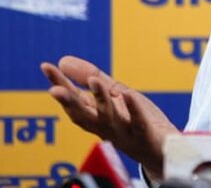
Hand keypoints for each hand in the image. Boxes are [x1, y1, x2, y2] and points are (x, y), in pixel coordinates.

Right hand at [41, 56, 178, 179]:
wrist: (164, 149)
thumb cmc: (136, 121)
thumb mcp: (114, 95)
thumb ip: (92, 78)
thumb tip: (63, 60)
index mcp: (97, 116)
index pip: (74, 99)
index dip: (60, 83)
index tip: (46, 66)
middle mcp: (105, 126)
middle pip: (84, 115)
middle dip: (69, 102)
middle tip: (54, 89)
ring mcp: (124, 132)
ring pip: (108, 119)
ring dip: (100, 100)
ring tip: (94, 81)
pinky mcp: (144, 134)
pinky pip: (138, 122)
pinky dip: (133, 109)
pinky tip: (129, 95)